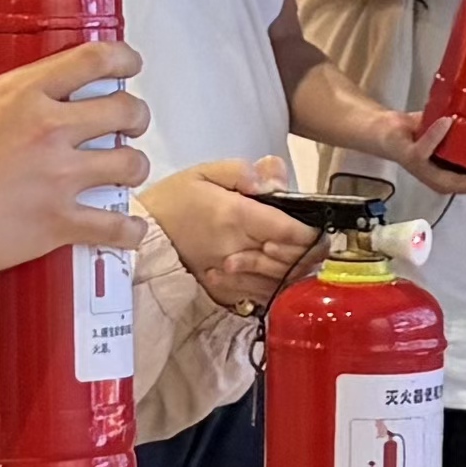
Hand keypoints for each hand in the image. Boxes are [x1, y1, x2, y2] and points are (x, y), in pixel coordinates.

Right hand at [0, 40, 150, 267]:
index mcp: (21, 93)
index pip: (94, 59)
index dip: (123, 60)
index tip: (129, 67)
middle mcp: (50, 127)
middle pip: (124, 110)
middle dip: (135, 117)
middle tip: (129, 126)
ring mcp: (59, 175)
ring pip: (130, 164)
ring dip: (134, 169)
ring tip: (127, 175)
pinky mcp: (59, 220)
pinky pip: (115, 224)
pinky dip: (128, 229)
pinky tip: (130, 230)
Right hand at [146, 156, 319, 314]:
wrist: (142, 236)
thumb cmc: (174, 201)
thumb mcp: (205, 171)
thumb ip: (244, 171)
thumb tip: (274, 177)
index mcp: (234, 215)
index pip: (289, 230)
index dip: (313, 233)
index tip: (321, 229)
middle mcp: (235, 248)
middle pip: (290, 259)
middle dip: (311, 254)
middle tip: (323, 246)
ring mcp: (229, 274)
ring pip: (279, 280)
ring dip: (299, 272)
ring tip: (309, 261)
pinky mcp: (222, 290)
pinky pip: (260, 295)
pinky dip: (278, 288)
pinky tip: (284, 279)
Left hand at [412, 111, 465, 192]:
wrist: (386, 131)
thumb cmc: (424, 133)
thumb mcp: (458, 130)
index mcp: (459, 174)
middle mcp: (445, 179)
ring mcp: (428, 170)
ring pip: (454, 181)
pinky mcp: (411, 157)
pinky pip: (425, 149)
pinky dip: (436, 136)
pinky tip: (449, 122)